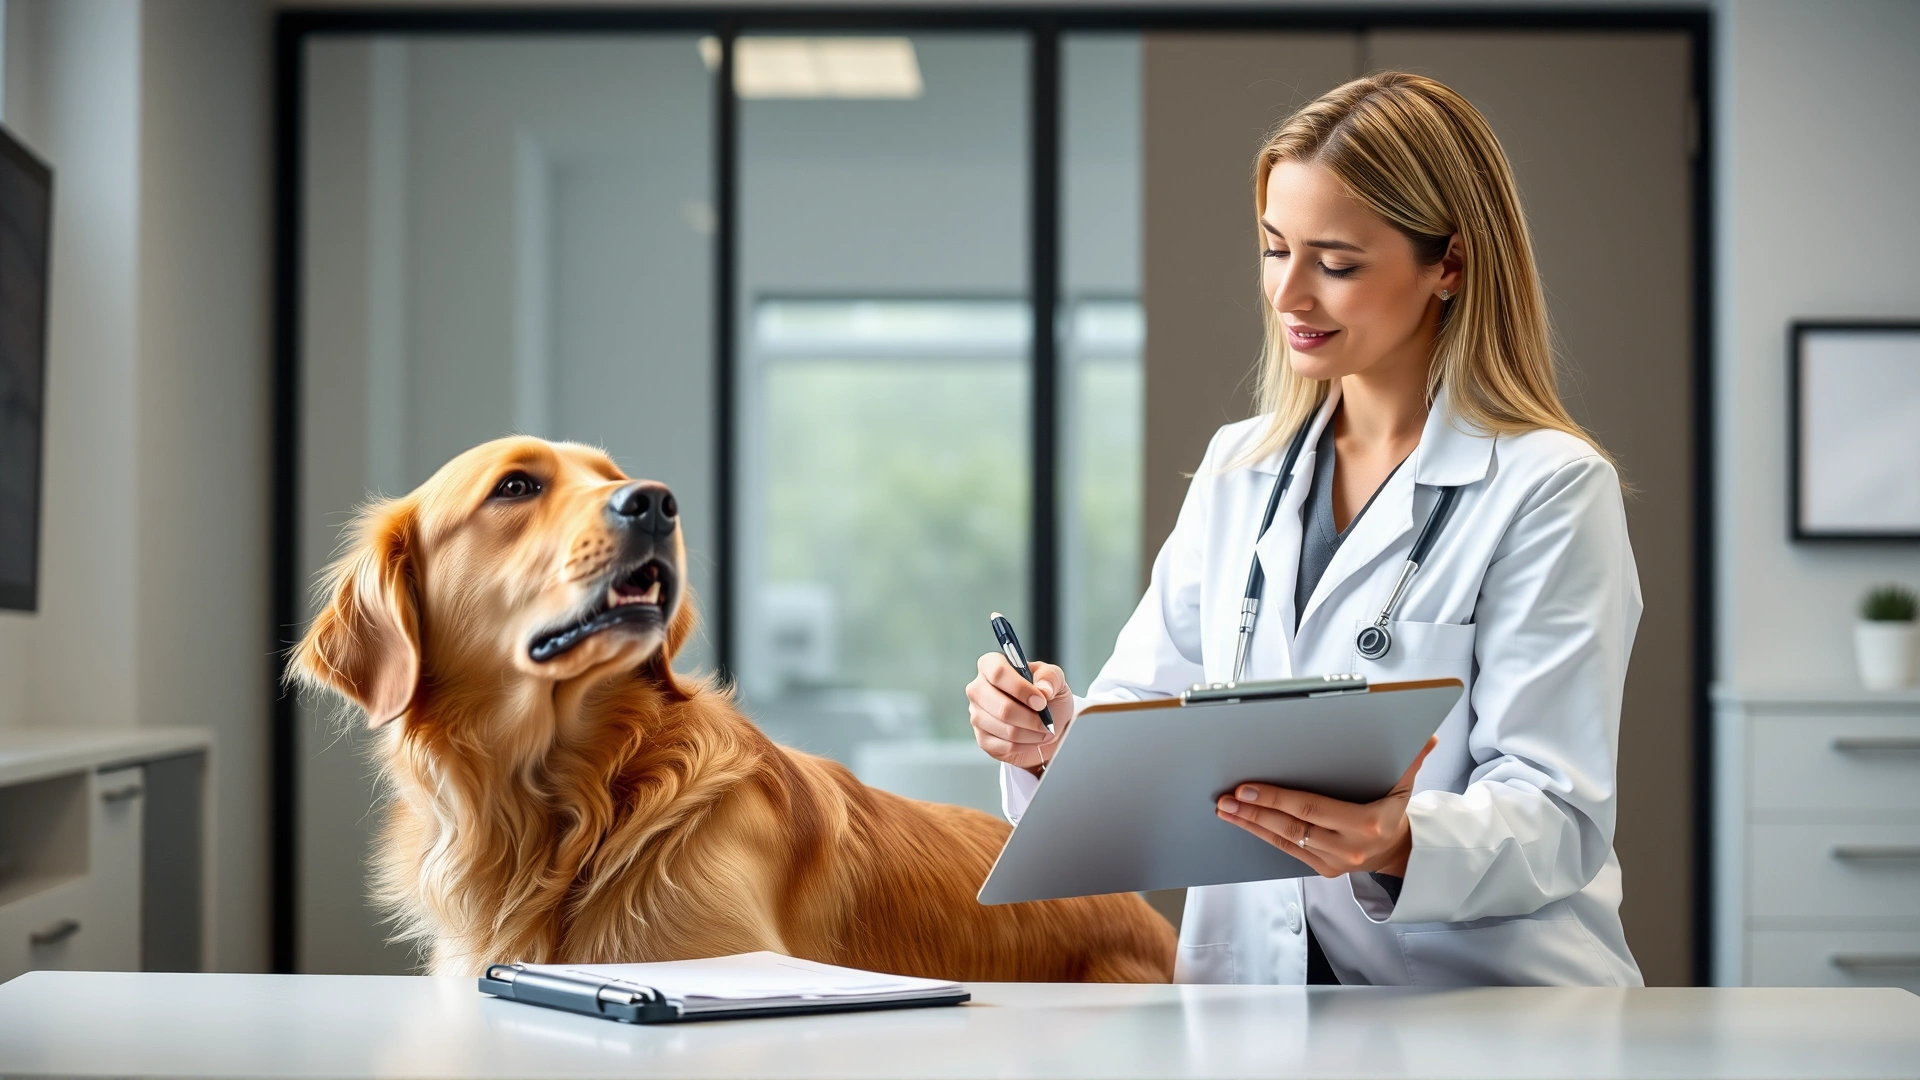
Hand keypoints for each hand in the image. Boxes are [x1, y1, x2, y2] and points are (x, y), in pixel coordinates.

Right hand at [967, 653, 1073, 776]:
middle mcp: (978, 688)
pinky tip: (1033, 740)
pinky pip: (1004, 746)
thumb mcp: (1055, 679)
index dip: (1020, 688)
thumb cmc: (1047, 696)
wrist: (1047, 723)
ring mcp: (977, 715)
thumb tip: (1043, 689)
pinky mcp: (982, 738)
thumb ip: (1050, 677)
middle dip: (1030, 718)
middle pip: (1001, 707)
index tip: (1041, 702)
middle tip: (1047, 723)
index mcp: (991, 665)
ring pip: (1004, 729)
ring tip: (1045, 731)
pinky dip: (1025, 746)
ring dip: (1031, 733)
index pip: (998, 672)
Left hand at [1214, 736, 1437, 877]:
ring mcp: (1333, 861)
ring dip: (1250, 824)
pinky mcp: (1322, 869)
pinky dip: (1260, 834)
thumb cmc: (1394, 811)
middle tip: (1226, 797)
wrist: (1399, 851)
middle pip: (1291, 827)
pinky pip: (1285, 851)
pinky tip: (1241, 821)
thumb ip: (1410, 759)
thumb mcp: (1404, 785)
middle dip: (1254, 811)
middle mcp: (1347, 847)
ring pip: (1283, 840)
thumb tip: (1427, 737)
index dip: (1276, 798)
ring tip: (1224, 809)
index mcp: (1365, 824)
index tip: (1249, 787)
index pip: (1311, 808)